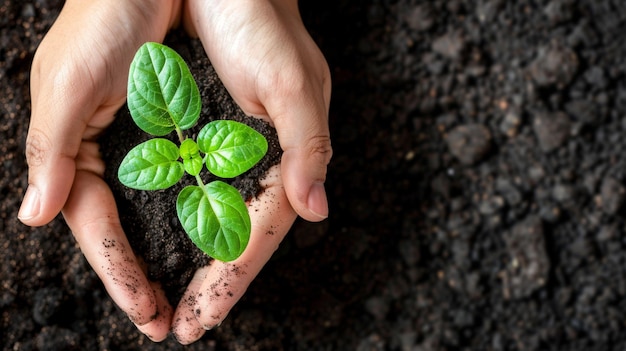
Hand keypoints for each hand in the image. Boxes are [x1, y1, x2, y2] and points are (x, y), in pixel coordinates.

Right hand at [18, 0, 180, 340]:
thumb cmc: (103, 19)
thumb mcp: (69, 83)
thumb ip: (51, 149)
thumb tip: (33, 216)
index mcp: (70, 148)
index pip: (90, 224)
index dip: (116, 270)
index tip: (144, 310)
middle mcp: (99, 152)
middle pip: (114, 228)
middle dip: (133, 277)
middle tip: (161, 321)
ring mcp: (130, 144)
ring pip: (140, 213)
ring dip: (155, 255)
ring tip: (172, 298)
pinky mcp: (160, 130)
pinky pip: (166, 185)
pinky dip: (176, 216)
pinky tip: (190, 240)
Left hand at [172, 0, 331, 343]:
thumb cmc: (260, 20)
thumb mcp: (291, 81)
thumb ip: (308, 146)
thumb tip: (317, 209)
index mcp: (291, 152)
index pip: (262, 231)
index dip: (231, 278)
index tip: (201, 319)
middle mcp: (272, 156)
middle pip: (245, 234)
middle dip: (218, 284)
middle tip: (187, 325)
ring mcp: (247, 148)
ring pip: (227, 218)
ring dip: (206, 261)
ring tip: (181, 301)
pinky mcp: (223, 133)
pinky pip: (211, 190)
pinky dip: (195, 223)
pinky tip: (181, 244)